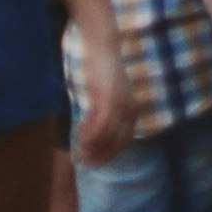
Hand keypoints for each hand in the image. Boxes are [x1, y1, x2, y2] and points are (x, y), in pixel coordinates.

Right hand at [72, 38, 135, 162]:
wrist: (104, 49)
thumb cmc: (103, 73)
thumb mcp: (108, 95)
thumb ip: (105, 112)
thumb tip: (95, 132)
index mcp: (133, 109)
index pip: (124, 141)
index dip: (109, 154)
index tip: (95, 163)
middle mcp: (130, 108)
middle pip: (117, 142)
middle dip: (99, 155)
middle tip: (83, 162)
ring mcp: (120, 103)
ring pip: (107, 135)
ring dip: (91, 147)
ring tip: (78, 153)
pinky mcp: (107, 98)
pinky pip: (99, 124)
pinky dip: (88, 134)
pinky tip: (79, 137)